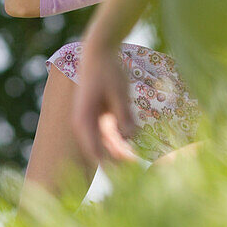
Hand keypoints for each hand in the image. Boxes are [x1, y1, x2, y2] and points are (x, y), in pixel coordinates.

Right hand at [72, 31, 139, 165]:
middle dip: (120, 162)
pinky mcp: (100, 117)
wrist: (99, 51)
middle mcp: (84, 125)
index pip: (96, 152)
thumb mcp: (119, 92)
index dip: (111, 167)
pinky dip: (123, 139)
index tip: (128, 175)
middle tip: (141, 169)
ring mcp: (91, 122)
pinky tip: (138, 140)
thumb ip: (123, 116)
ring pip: (108, 144)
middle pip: (103, 151)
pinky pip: (111, 134)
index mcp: (84, 120)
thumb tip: (130, 138)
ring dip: (123, 151)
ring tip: (142, 157)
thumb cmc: (107, 70)